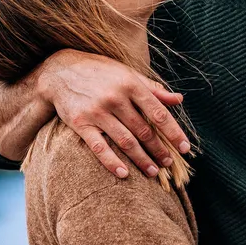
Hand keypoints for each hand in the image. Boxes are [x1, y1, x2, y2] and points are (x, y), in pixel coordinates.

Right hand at [34, 49, 190, 178]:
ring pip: (125, 141)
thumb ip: (153, 88)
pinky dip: (112, 162)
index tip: (185, 147)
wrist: (60, 70)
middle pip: (143, 130)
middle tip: (168, 164)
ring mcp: (97, 112)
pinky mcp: (81, 123)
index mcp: (131, 84)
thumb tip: (179, 99)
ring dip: (141, 159)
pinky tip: (124, 174)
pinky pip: (99, 147)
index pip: (158, 112)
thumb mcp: (128, 73)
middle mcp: (115, 98)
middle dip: (158, 149)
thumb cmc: (100, 71)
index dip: (173, 132)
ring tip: (153, 171)